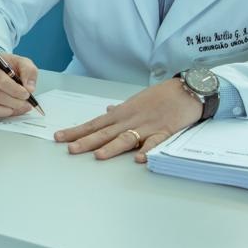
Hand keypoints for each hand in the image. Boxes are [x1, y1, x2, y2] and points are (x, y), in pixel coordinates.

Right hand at [0, 52, 38, 117]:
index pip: (0, 80)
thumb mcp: (20, 61)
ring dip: (12, 108)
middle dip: (16, 101)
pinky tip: (12, 108)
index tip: (27, 93)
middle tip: (26, 101)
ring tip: (22, 105)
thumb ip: (28, 70)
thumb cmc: (7, 65)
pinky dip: (4, 113)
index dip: (15, 90)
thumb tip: (29, 88)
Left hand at [53, 78, 202, 161]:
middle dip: (87, 141)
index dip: (77, 131)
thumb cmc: (161, 95)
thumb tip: (107, 111)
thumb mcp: (137, 101)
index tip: (59, 138)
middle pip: (105, 132)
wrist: (188, 89)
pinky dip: (148, 149)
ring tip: (98, 155)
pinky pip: (156, 141)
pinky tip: (140, 158)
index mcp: (122, 113)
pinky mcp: (166, 130)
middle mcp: (131, 119)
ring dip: (112, 147)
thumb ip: (122, 110)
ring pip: (127, 137)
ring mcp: (148, 125)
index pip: (94, 123)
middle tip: (70, 149)